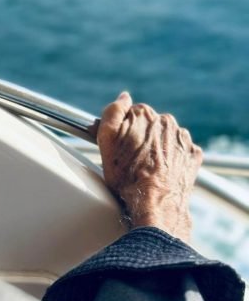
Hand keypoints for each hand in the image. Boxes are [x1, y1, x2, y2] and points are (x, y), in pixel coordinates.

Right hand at [97, 92, 202, 242]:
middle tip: (133, 158)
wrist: (155, 203)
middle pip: (150, 124)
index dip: (124, 129)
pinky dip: (173, 157)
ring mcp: (182, 138)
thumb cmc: (127, 174)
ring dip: (158, 147)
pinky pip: (181, 150)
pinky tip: (162, 170)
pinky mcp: (193, 155)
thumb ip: (113, 111)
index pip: (131, 113)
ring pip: (166, 137)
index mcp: (143, 114)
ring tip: (148, 167)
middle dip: (142, 137)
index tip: (121, 142)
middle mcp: (166, 121)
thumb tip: (124, 97)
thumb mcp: (106, 139)